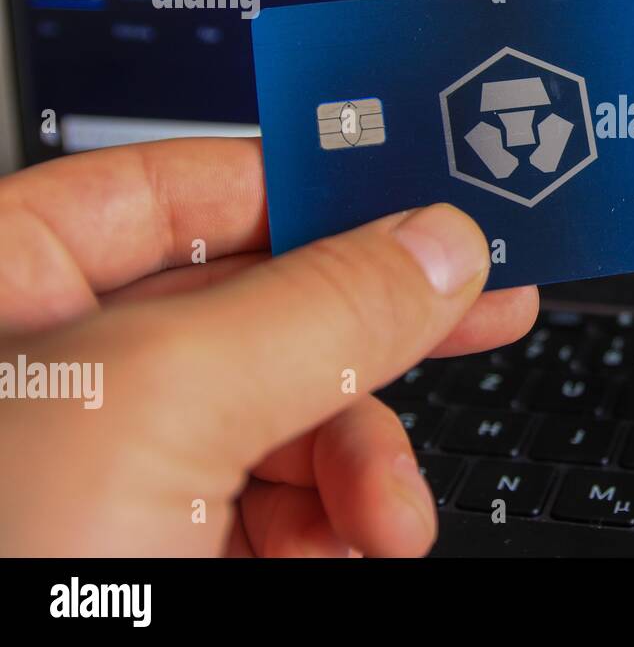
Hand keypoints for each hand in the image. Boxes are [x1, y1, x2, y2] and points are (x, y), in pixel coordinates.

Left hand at [0, 137, 536, 555]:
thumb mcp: (156, 409)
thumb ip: (315, 310)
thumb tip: (433, 247)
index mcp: (8, 287)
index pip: (179, 185)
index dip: (304, 181)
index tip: (419, 192)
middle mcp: (64, 373)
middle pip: (264, 305)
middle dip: (376, 333)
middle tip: (484, 306)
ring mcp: (120, 471)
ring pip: (294, 417)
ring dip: (365, 466)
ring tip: (388, 521)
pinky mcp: (167, 550)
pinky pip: (290, 507)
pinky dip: (341, 530)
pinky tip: (353, 552)